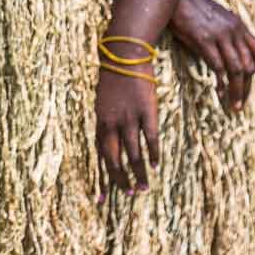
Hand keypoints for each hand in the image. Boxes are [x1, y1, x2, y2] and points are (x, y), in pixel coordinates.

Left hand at [95, 63, 160, 196]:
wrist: (124, 56)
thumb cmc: (113, 79)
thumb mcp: (103, 103)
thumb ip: (106, 122)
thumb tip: (109, 139)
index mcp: (99, 123)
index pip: (99, 157)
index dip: (101, 178)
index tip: (102, 199)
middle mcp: (111, 124)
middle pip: (114, 159)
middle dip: (120, 179)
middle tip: (128, 194)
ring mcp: (128, 118)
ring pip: (132, 153)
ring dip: (138, 172)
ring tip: (144, 188)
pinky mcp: (146, 111)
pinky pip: (149, 138)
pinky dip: (152, 153)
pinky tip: (154, 165)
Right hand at [169, 0, 254, 112]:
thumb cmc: (190, 9)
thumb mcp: (214, 22)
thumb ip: (223, 37)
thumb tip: (223, 57)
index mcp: (239, 27)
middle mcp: (235, 31)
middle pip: (250, 65)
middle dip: (249, 88)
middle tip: (242, 104)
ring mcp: (220, 36)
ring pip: (237, 69)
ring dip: (238, 90)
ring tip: (233, 105)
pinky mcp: (204, 40)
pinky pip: (218, 66)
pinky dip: (222, 83)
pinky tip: (220, 93)